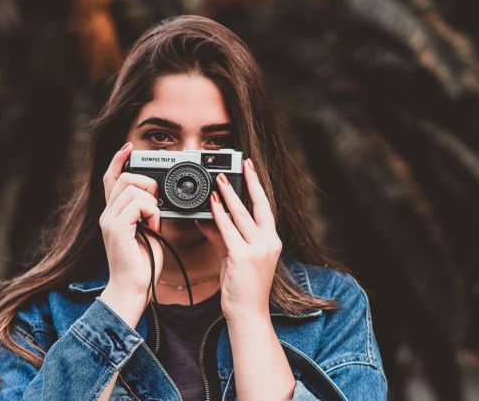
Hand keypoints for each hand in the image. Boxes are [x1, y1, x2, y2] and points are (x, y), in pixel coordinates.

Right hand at [99, 142, 162, 305]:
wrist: (132, 289)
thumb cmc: (141, 265)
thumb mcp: (147, 232)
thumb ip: (146, 213)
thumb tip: (156, 199)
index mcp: (113, 214)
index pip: (111, 178)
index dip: (118, 159)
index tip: (130, 147)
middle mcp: (107, 214)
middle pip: (125, 178)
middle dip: (147, 184)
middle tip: (156, 205)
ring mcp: (109, 220)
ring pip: (132, 188)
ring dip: (152, 201)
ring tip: (154, 221)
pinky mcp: (116, 227)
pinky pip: (138, 203)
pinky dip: (152, 212)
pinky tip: (153, 227)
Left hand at [195, 158, 281, 321]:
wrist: (248, 314)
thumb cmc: (243, 288)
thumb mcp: (233, 257)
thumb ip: (221, 236)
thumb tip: (207, 217)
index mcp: (271, 242)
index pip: (265, 208)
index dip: (258, 187)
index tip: (251, 169)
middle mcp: (269, 243)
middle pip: (259, 206)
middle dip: (249, 182)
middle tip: (240, 164)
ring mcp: (258, 250)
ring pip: (243, 215)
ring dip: (230, 195)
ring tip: (220, 180)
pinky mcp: (244, 257)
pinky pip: (229, 231)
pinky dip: (220, 216)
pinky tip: (213, 204)